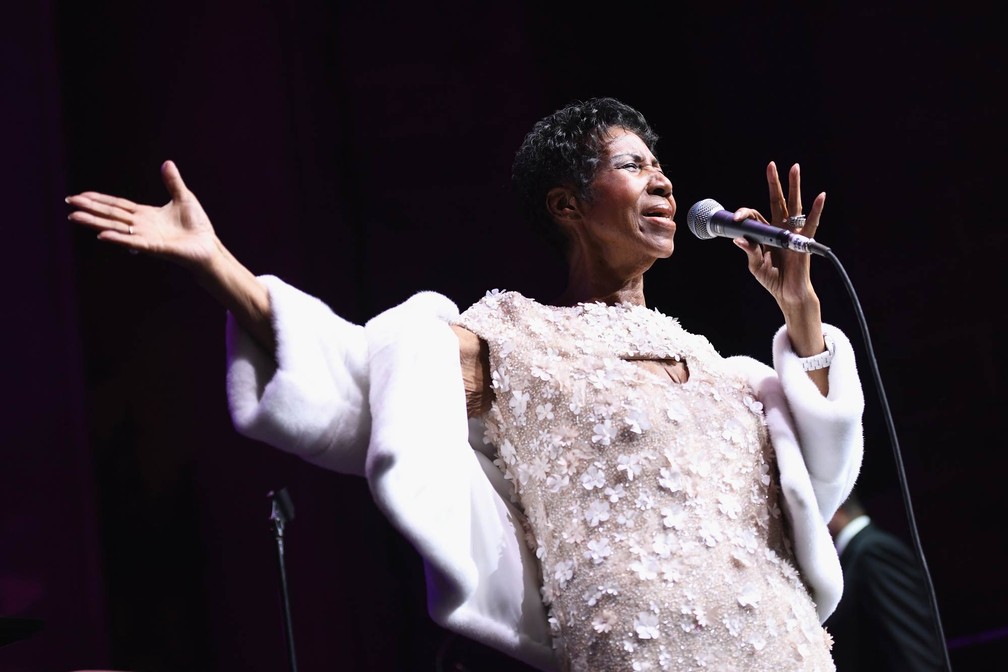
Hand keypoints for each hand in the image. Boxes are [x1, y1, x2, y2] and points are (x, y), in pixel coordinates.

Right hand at [67, 160, 218, 271]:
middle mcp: (142, 226)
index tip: (80, 195)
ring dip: (95, 223)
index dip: (99, 200)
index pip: (118, 206)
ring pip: (116, 228)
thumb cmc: (198, 226)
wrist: (209, 246)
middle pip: (111, 215)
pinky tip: (102, 235)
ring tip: (75, 217)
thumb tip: (167, 163)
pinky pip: (134, 242)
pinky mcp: (156, 248)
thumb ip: (172, 182)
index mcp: (146, 215)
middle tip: (69, 204)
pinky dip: (118, 239)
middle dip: (90, 209)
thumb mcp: (184, 198)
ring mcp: (147, 237)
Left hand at [732, 161, 824, 316]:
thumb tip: (739, 240)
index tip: (735, 218)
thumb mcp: (755, 266)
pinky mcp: (804, 241)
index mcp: (766, 233)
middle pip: (777, 201)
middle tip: (772, 165)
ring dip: (795, 187)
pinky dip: (816, 210)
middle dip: (775, 183)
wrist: (787, 293)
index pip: (755, 216)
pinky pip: (811, 223)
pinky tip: (820, 196)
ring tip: (794, 168)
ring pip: (794, 205)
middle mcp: (780, 228)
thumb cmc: (773, 279)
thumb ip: (750, 252)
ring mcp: (792, 233)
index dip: (744, 214)